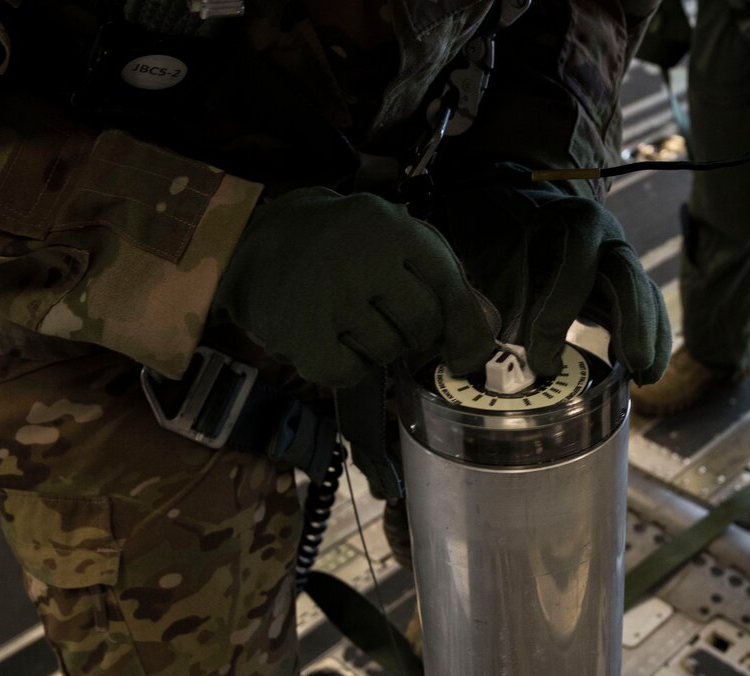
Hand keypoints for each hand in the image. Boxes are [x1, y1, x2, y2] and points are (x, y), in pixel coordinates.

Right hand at [212, 187, 496, 386]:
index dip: (466, 329)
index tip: (465, 355)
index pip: (451, 289)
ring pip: (388, 351)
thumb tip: (487, 331)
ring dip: (379, 348)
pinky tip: (332, 340)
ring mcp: (329, 298)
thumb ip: (445, 280)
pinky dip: (348, 366)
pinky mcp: (301, 335)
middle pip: (423, 325)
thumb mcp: (397, 242)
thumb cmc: (346, 247)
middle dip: (416, 335)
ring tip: (353, 323)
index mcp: (394, 229)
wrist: (261, 244)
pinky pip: (351, 372)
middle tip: (391, 323)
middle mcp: (363, 258)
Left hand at [437, 169, 670, 383]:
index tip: (539, 360)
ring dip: (649, 336)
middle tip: (632, 362)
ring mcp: (621, 256)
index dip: (558, 313)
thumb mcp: (496, 257)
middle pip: (625, 274)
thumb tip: (471, 359)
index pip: (572, 266)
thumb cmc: (507, 240)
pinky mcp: (628, 280)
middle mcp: (603, 236)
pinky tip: (646, 373)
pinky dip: (652, 339)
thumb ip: (493, 297)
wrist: (527, 213)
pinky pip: (649, 307)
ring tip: (644, 378)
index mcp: (568, 223)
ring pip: (644, 293)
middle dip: (632, 319)